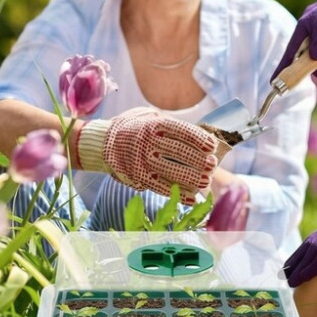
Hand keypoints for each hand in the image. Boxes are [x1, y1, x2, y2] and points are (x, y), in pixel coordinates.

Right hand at [78, 107, 216, 196]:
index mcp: (154, 125)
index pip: (181, 131)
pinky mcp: (138, 176)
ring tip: (206, 181)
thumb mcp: (150, 117)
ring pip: (171, 170)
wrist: (104, 142)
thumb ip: (171, 124)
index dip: (198, 139)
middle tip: (212, 165)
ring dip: (191, 178)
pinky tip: (192, 198)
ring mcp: (142, 160)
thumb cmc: (136, 128)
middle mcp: (147, 142)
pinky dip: (178, 194)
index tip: (212, 146)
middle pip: (178, 151)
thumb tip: (201, 135)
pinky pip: (161, 186)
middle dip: (198, 160)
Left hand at [282, 217, 316, 286]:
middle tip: (283, 277)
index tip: (288, 270)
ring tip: (291, 281)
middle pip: (309, 245)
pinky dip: (312, 265)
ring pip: (313, 249)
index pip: (312, 243)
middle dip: (295, 261)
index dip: (299, 257)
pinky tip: (303, 277)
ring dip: (300, 266)